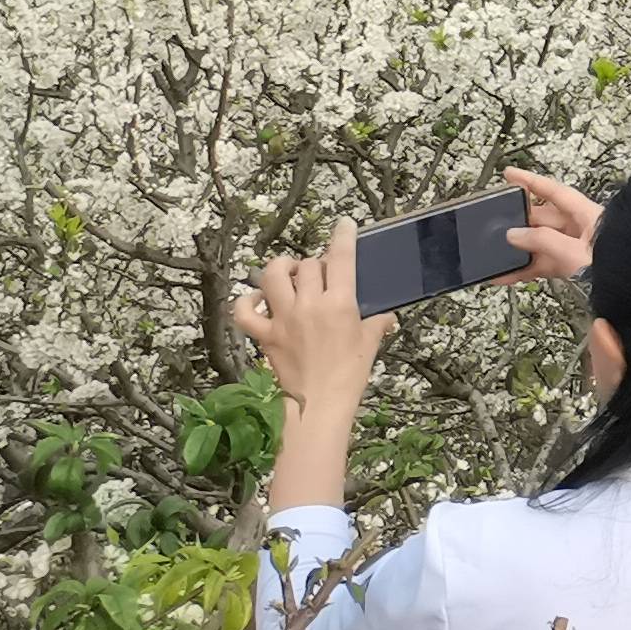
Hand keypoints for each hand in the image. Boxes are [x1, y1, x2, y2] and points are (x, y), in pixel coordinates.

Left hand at [232, 233, 381, 510]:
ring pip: (272, 276)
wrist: (319, 405)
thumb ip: (376, 324)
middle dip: (314, 265)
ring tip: (287, 274)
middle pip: (307, 265)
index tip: (344, 224)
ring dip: (280, 269)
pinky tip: (257, 299)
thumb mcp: (369, 345)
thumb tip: (386, 318)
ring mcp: (283, 319)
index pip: (341, 259)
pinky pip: (245, 312)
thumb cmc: (350, 375)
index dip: (343, 237)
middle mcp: (309, 305)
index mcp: (340, 304)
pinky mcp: (264, 336)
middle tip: (319, 275)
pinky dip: (247, 301)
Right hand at [504, 168, 601, 282]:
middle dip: (519, 223)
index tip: (510, 175)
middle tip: (496, 225)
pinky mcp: (572, 267)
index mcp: (586, 214)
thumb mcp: (575, 252)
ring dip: (518, 251)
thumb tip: (515, 234)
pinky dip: (524, 270)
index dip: (531, 182)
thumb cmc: (618, 265)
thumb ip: (543, 241)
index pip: (555, 191)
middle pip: (544, 218)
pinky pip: (543, 264)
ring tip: (495, 254)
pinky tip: (505, 276)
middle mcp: (582, 228)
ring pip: (541, 244)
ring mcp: (576, 248)